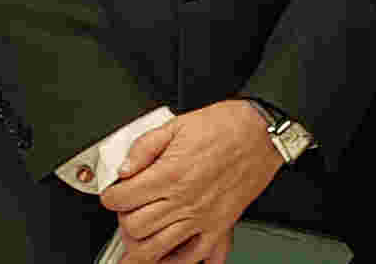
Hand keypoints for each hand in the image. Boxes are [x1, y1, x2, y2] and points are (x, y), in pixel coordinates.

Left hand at [98, 100, 280, 263]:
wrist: (264, 132)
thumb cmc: (228, 126)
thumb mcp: (178, 124)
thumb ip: (144, 146)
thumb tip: (124, 167)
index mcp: (171, 174)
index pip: (121, 199)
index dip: (111, 196)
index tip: (115, 193)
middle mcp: (184, 200)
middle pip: (134, 228)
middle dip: (124, 220)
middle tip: (128, 210)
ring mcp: (202, 217)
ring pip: (156, 249)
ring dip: (139, 247)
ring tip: (137, 238)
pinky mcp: (219, 226)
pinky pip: (194, 257)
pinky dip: (177, 262)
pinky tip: (168, 255)